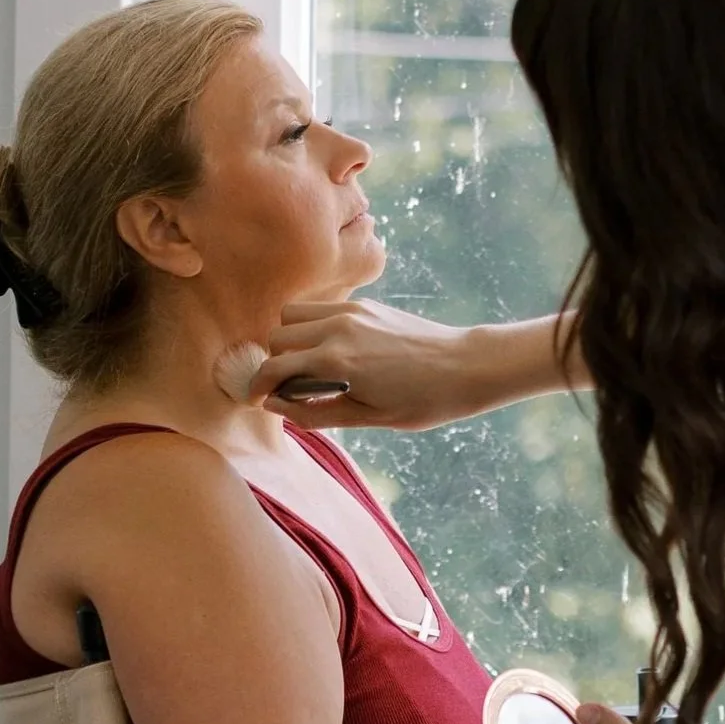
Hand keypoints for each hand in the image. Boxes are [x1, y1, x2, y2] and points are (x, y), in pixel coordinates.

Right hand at [251, 300, 474, 430]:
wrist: (466, 367)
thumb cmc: (424, 401)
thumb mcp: (369, 418)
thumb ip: (316, 412)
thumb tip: (278, 407)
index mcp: (337, 362)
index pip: (275, 367)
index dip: (258, 386)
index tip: (258, 399)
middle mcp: (338, 328)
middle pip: (277, 336)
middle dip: (274, 362)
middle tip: (288, 386)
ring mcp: (352, 311)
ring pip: (293, 314)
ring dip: (290, 339)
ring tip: (307, 365)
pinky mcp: (365, 305)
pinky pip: (320, 308)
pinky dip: (312, 326)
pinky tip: (332, 351)